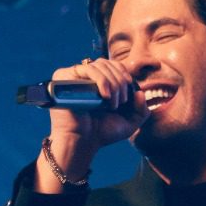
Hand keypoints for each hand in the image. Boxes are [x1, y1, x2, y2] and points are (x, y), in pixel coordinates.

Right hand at [35, 58, 149, 192]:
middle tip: (120, 102)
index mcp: (99, 82)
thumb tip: (140, 92)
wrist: (82, 141)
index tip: (130, 87)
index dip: (124, 73)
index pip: (113, 65)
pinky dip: (101, 80)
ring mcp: (75, 76)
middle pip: (108, 64)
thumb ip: (141, 110)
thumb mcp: (129, 123)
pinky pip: (87, 69)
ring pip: (100, 65)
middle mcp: (86, 77)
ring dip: (112, 83)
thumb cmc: (102, 133)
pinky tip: (104, 95)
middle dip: (120, 82)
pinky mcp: (65, 77)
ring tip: (112, 104)